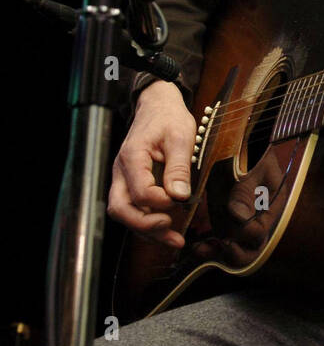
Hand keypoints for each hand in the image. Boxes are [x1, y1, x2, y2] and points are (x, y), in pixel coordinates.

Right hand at [107, 82, 196, 247]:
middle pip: (120, 209)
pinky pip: (133, 210)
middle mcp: (122, 171)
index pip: (140, 191)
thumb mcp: (180, 137)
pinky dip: (148, 224)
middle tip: (170, 230)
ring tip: (175, 239)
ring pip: (124, 214)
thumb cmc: (168, 118)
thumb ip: (179, 167)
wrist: (158, 106)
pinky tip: (168, 231)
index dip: (161, 202)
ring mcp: (124, 179)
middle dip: (145, 225)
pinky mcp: (131, 185)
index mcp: (132, 157)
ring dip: (147, 231)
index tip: (181, 198)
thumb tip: (179, 196)